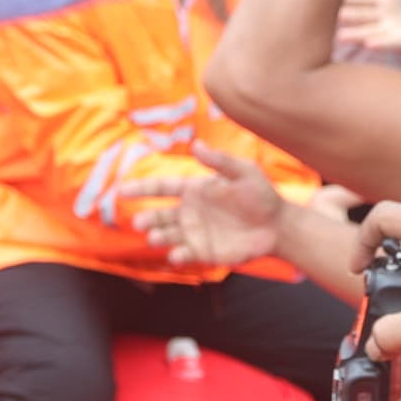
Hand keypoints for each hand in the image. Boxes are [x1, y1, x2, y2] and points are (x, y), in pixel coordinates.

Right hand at [118, 145, 283, 271]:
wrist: (278, 226)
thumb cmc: (261, 195)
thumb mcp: (243, 172)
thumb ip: (219, 161)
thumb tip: (195, 145)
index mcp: (194, 189)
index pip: (161, 187)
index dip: (142, 188)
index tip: (122, 191)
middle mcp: (189, 212)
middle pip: (159, 215)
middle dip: (147, 219)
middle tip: (139, 222)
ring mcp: (195, 233)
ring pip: (168, 235)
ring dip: (158, 237)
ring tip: (154, 238)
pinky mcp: (204, 252)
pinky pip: (185, 254)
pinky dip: (178, 255)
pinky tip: (176, 254)